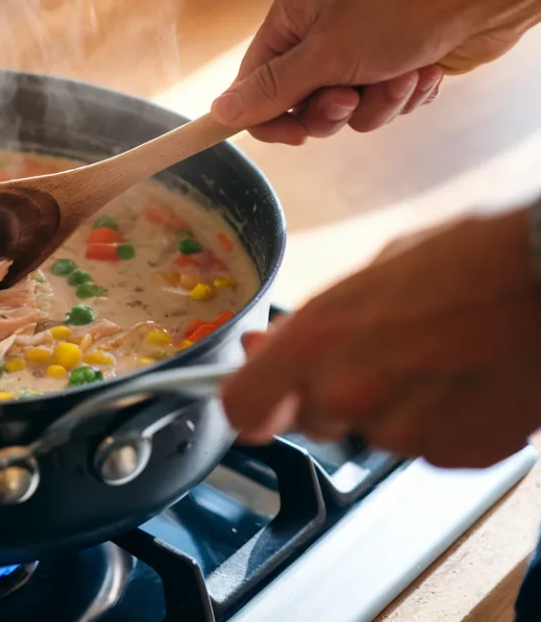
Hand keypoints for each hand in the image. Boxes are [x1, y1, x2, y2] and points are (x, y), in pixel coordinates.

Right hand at [211, 0, 531, 144]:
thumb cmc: (402, 10)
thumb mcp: (327, 55)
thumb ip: (272, 89)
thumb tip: (219, 112)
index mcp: (290, 19)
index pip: (253, 83)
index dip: (268, 116)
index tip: (293, 135)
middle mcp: (317, 35)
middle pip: (299, 105)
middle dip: (334, 110)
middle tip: (353, 96)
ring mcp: (355, 52)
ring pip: (345, 112)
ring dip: (378, 105)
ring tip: (402, 77)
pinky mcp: (389, 67)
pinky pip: (379, 106)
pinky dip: (402, 98)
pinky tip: (424, 73)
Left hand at [220, 208, 540, 468]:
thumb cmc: (475, 261)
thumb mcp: (373, 273)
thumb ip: (312, 326)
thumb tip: (268, 349)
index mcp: (319, 338)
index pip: (242, 408)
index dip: (249, 405)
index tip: (257, 402)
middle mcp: (350, 392)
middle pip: (311, 421)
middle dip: (332, 394)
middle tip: (382, 353)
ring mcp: (404, 431)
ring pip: (373, 434)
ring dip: (393, 408)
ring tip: (439, 359)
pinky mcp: (456, 455)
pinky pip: (426, 449)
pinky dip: (441, 425)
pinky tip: (467, 382)